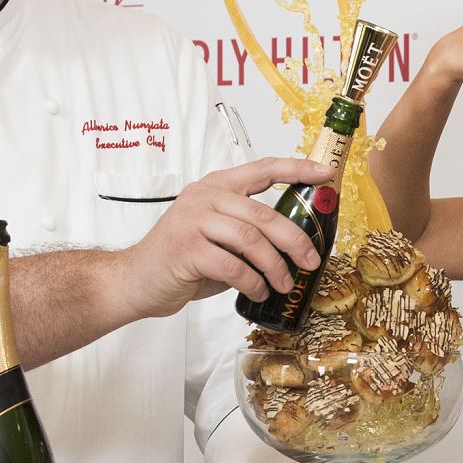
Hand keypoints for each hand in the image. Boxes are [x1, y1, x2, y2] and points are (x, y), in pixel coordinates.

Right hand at [109, 156, 333, 318]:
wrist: (136, 280)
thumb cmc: (183, 259)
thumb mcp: (219, 236)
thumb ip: (249, 231)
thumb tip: (298, 244)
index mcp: (217, 187)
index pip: (263, 169)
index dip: (297, 169)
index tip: (326, 174)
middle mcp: (205, 197)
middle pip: (264, 215)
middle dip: (295, 241)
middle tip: (311, 261)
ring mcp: (193, 221)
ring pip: (251, 241)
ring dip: (275, 267)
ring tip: (283, 285)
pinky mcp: (186, 249)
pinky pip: (233, 266)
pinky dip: (253, 283)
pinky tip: (258, 292)